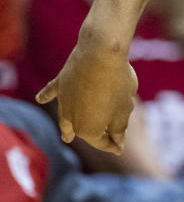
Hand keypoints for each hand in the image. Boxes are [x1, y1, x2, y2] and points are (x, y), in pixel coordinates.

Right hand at [36, 29, 138, 153]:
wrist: (100, 53)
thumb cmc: (116, 83)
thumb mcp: (124, 108)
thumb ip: (119, 128)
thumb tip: (117, 143)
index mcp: (89, 130)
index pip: (102, 143)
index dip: (113, 145)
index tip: (120, 148)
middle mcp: (71, 119)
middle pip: (83, 130)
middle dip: (95, 135)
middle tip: (104, 137)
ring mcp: (64, 101)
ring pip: (65, 118)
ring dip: (67, 127)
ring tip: (67, 137)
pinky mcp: (61, 82)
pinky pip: (52, 92)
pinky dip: (47, 95)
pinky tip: (40, 98)